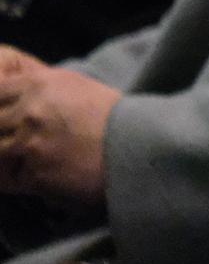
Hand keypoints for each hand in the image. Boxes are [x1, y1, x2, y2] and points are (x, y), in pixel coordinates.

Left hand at [0, 59, 118, 205]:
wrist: (141, 147)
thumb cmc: (115, 117)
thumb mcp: (77, 87)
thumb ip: (40, 90)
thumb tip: (14, 97)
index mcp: (39, 83)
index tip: (6, 117)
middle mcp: (30, 111)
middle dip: (3, 134)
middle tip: (16, 142)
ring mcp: (29, 143)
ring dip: (6, 158)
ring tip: (24, 161)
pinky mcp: (35, 173)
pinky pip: (6, 180)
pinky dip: (14, 180)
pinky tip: (31, 177)